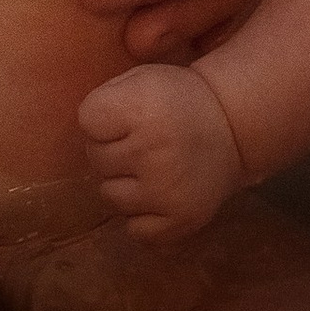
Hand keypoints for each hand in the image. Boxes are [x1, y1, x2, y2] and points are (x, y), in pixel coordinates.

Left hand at [78, 60, 246, 243]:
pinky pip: (135, 230)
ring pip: (110, 196)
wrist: (229, 127)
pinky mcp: (179, 222)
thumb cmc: (175, 99)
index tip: (123, 116)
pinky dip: (141, 216)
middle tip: (139, 141)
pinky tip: (156, 196)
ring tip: (148, 167)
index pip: (87, 121)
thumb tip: (80, 137)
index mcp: (141, 109)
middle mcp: (152, 152)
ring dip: (122, 183)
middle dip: (110, 149)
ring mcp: (165, 192)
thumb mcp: (140, 79)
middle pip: (96, 159)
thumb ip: (105, 101)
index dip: (101, 118)